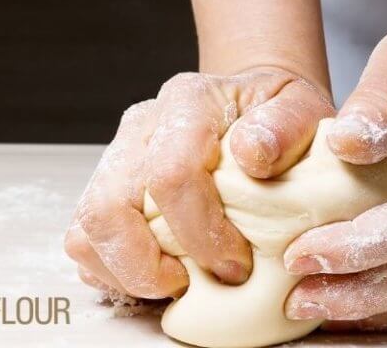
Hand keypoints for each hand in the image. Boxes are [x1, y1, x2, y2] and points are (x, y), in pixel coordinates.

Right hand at [65, 68, 333, 298]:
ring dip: (126, 271)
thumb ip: (287, 125)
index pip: (172, 172)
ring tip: (173, 283)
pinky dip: (113, 269)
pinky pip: (84, 238)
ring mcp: (118, 156)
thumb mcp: (302, 108)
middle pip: (110, 205)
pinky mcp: (107, 187)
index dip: (201, 233)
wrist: (253, 111)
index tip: (236, 265)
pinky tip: (157, 274)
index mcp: (189, 102)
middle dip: (148, 264)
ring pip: (87, 226)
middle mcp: (143, 126)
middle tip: (190, 284)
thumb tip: (253, 154)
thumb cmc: (278, 119)